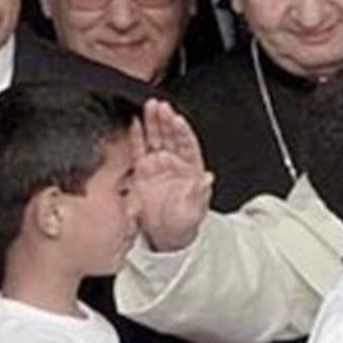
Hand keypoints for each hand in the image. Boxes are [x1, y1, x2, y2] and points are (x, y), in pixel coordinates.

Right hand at [132, 99, 213, 251]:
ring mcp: (158, 165)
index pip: (188, 144)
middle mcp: (175, 163)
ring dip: (152, 122)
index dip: (182, 131)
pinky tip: (134, 122)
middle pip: (170, 136)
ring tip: (149, 106)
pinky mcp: (142, 171)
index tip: (177, 119)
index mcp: (191, 169)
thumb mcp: (195, 210)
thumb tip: (208, 178)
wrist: (166, 237)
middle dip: (165, 120)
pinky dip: (136, 135)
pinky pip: (139, 149)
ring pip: (155, 138)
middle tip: (160, 105)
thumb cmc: (184, 223)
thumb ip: (200, 193)